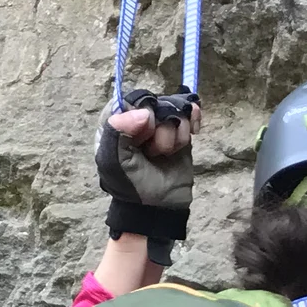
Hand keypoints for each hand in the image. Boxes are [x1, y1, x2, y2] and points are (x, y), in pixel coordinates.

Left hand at [96, 96, 198, 244]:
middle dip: (159, 127)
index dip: (140, 113)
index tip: (144, 132)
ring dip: (175, 132)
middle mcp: (136, 120)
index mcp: (113, 123)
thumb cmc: (130, 185)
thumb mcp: (113, 162)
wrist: (158, 207)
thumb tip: (144, 112)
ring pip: (174, 108)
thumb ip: (117, 133)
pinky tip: (193, 131)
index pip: (127, 99)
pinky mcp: (180, 131)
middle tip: (154, 150)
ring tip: (168, 152)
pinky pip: (190, 112)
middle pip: (154, 102)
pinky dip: (194, 118)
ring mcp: (160, 124)